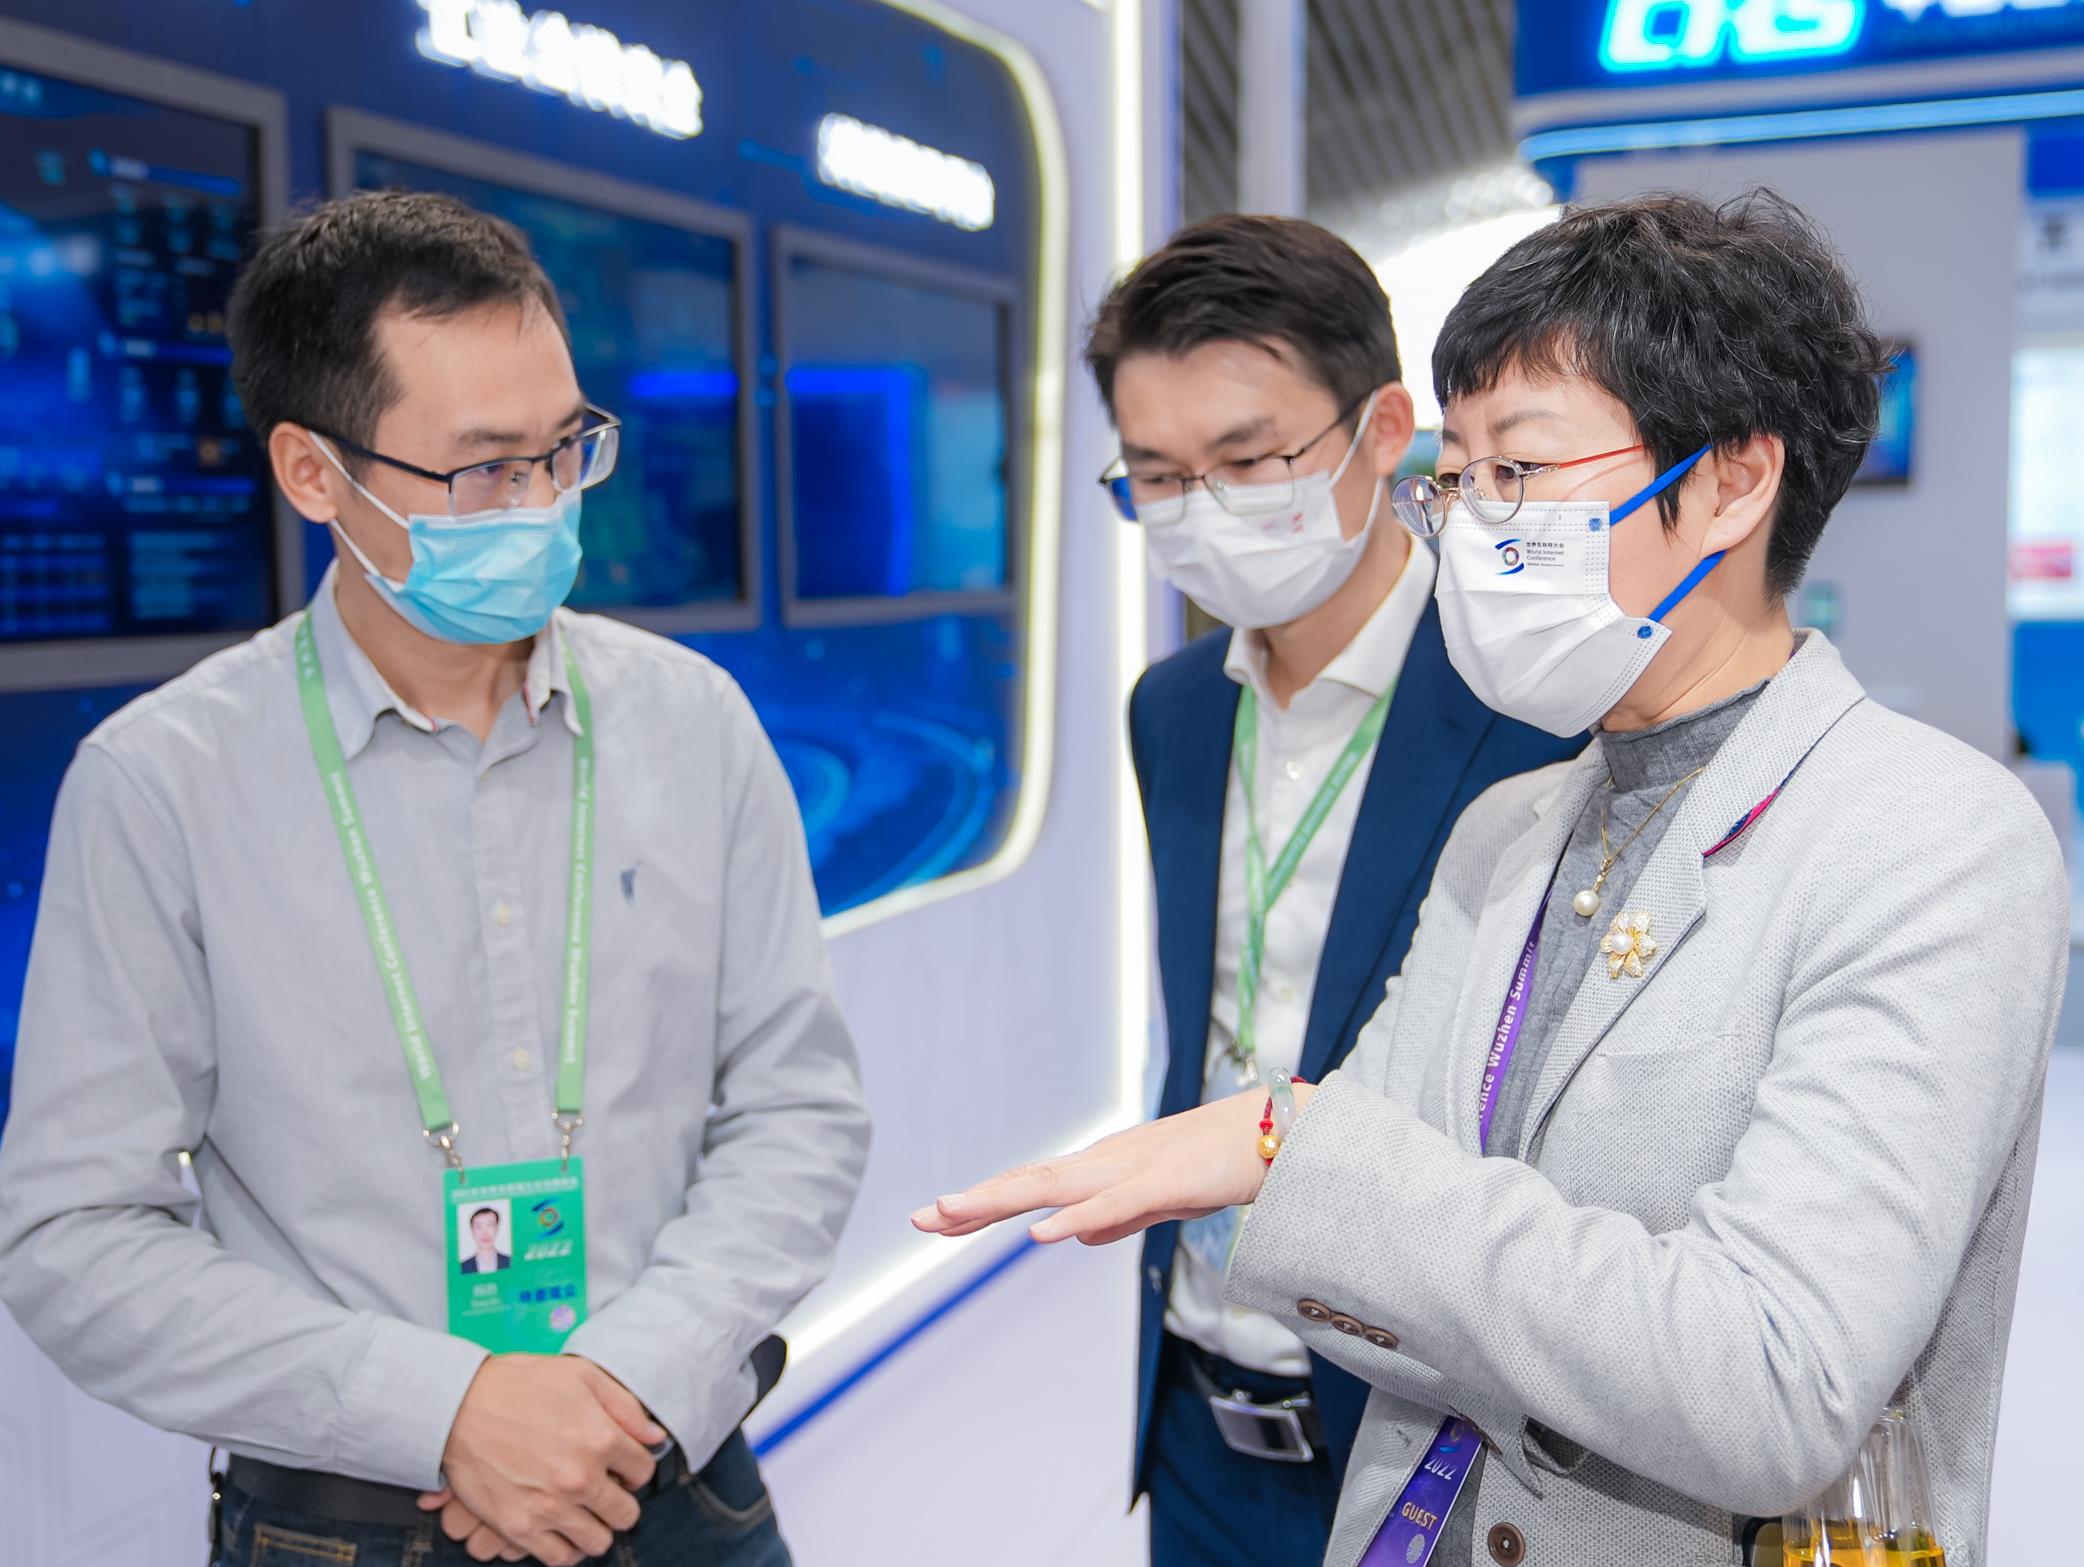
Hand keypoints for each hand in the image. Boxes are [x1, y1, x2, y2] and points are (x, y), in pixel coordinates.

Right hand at [433, 1355, 666, 1565]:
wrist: (457, 1404)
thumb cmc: (520, 1384)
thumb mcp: (581, 1375)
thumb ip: (625, 1407)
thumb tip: (656, 1437)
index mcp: (601, 1438)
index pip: (644, 1471)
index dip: (635, 1468)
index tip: (621, 1466)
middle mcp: (581, 1478)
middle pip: (627, 1513)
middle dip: (620, 1501)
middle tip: (604, 1490)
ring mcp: (550, 1507)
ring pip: (598, 1542)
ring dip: (596, 1528)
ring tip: (582, 1511)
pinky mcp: (519, 1528)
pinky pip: (561, 1558)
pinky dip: (566, 1548)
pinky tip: (560, 1528)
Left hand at [912, 1087, 1309, 1245]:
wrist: (1276, 1134)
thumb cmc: (1219, 1163)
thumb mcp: (1159, 1200)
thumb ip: (1116, 1216)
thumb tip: (1072, 1235)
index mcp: (1102, 1171)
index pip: (1030, 1187)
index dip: (982, 1202)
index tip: (935, 1219)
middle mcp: (1105, 1164)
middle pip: (1028, 1182)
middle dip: (974, 1202)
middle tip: (920, 1220)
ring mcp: (1132, 1170)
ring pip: (1056, 1187)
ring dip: (1003, 1200)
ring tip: (954, 1212)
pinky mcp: (1166, 1182)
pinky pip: (1114, 1204)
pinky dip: (1076, 1217)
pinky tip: (1042, 1232)